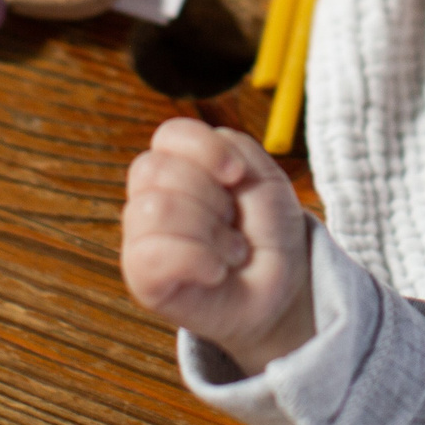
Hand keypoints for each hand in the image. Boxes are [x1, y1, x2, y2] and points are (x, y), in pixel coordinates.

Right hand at [121, 117, 314, 374]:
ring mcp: (142, 236)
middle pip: (156, 170)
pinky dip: (197, 260)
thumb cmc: (268, 232)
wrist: (282, 289)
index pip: (169, 135)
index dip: (205, 149)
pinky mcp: (141, 277)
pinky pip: (150, 254)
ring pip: (154, 209)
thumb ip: (233, 148)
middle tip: (233, 222)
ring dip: (209, 233)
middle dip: (211, 197)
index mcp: (179, 164)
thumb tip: (194, 166)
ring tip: (230, 251)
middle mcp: (152, 195)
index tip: (237, 175)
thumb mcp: (265, 177)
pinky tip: (216, 271)